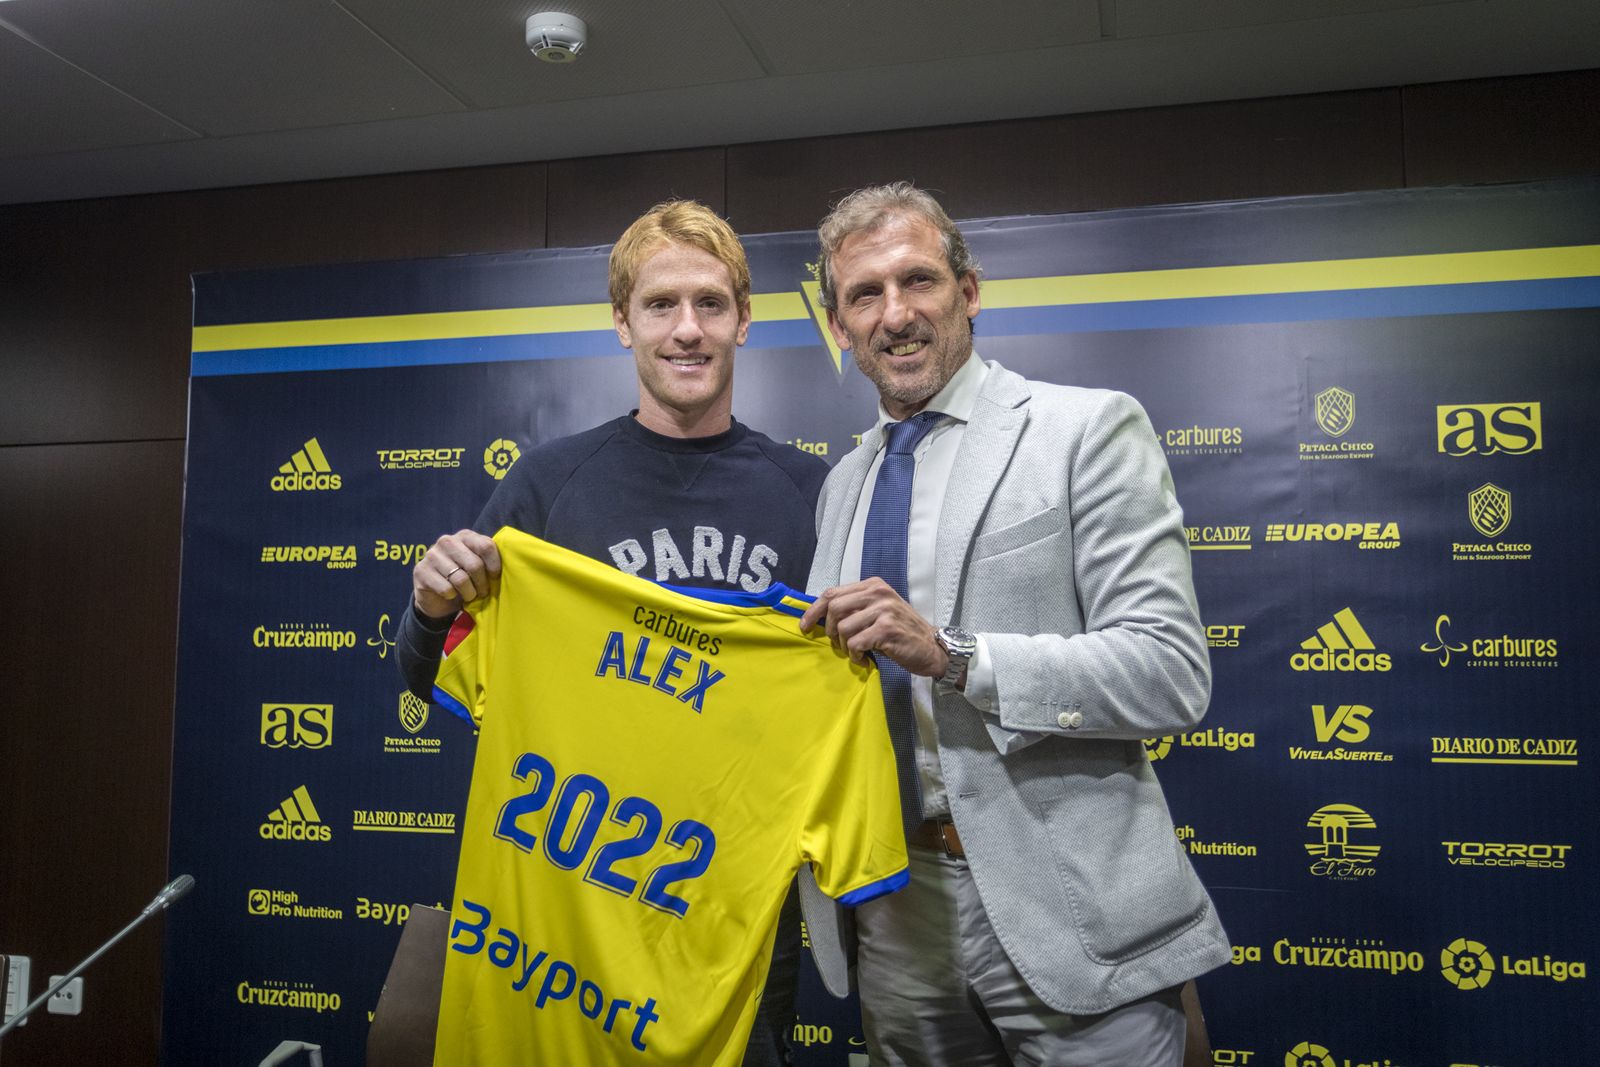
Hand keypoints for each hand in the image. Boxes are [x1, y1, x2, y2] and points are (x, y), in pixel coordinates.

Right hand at [412, 530, 499, 618]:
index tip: (495, 578)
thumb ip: (488, 561)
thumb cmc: (464, 579)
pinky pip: (446, 588)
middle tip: (483, 592)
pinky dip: (452, 596)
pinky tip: (450, 595)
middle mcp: (447, 541)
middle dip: (482, 584)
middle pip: (475, 565)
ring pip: (460, 579)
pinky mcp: (421, 571)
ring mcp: (432, 555)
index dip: (494, 565)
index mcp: (465, 536)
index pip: (486, 546)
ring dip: (469, 593)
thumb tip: (509, 564)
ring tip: (469, 595)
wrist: (436, 596)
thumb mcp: (478, 567)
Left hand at [798, 578, 947, 677]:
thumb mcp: (879, 611)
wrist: (932, 647)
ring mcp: (884, 610)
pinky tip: (864, 660)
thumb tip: (820, 617)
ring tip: (856, 653)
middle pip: (834, 608)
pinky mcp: (887, 629)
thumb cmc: (902, 632)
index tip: (805, 626)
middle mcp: (878, 593)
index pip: (832, 593)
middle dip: (829, 631)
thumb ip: (855, 608)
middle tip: (839, 644)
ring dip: (844, 646)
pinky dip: (855, 656)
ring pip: (843, 628)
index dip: (814, 611)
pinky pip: (855, 643)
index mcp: (873, 585)